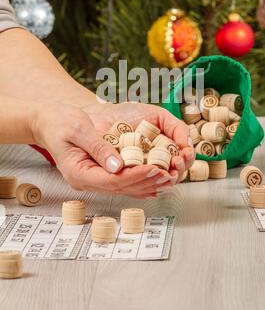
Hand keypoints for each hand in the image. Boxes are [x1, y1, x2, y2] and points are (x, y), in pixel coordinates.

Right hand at [32, 102, 182, 197]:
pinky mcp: (100, 174)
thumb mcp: (77, 128)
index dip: (135, 176)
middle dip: (146, 181)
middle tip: (169, 173)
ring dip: (147, 183)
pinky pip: (123, 181)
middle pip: (121, 187)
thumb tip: (118, 165)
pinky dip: (140, 180)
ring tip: (168, 175)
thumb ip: (97, 147)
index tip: (154, 169)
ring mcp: (93, 179)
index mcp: (78, 173)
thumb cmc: (60, 122)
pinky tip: (156, 178)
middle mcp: (87, 180)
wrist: (50, 122)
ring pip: (124, 187)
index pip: (112, 181)